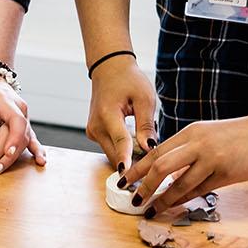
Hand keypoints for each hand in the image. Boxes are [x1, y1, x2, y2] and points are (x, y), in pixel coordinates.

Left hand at [0, 71, 45, 176]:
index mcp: (5, 101)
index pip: (16, 122)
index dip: (13, 139)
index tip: (4, 154)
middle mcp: (19, 108)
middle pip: (17, 135)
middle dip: (4, 155)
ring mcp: (24, 115)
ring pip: (24, 139)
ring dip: (12, 157)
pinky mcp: (23, 123)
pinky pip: (31, 138)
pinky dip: (36, 150)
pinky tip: (40, 161)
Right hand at [86, 55, 156, 173]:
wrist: (109, 69)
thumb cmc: (129, 80)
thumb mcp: (144, 98)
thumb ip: (146, 125)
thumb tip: (150, 148)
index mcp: (108, 114)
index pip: (120, 142)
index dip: (127, 161)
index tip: (131, 178)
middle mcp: (96, 126)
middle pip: (116, 154)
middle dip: (133, 163)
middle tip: (154, 171)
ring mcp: (93, 131)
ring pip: (112, 153)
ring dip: (128, 157)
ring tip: (148, 159)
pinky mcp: (94, 134)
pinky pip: (110, 148)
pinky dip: (123, 150)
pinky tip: (137, 147)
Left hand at [123, 112, 247, 215]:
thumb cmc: (243, 135)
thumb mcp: (212, 138)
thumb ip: (191, 152)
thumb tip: (170, 176)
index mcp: (192, 132)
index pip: (157, 151)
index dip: (138, 168)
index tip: (124, 181)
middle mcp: (197, 142)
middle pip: (159, 164)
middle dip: (142, 184)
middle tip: (132, 199)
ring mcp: (211, 157)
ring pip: (177, 181)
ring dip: (160, 198)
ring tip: (148, 209)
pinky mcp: (225, 172)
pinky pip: (198, 189)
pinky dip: (182, 199)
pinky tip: (172, 206)